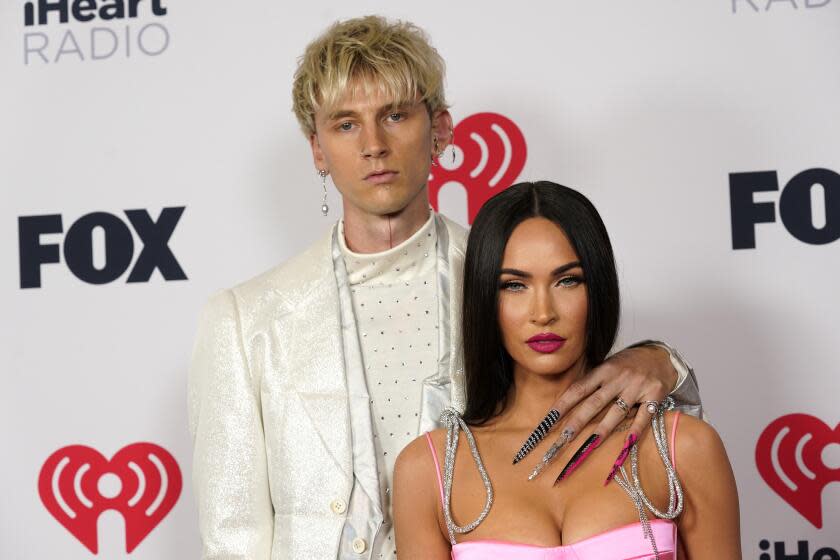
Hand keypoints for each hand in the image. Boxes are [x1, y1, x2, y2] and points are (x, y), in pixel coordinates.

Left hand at [514, 344, 677, 479]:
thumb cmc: (628, 364)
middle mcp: (618, 378)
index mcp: (603, 370)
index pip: (577, 390)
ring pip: (615, 412)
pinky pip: (643, 417)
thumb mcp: (608, 366)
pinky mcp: (654, 396)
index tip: (546, 422)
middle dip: (576, 423)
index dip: (561, 405)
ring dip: (601, 431)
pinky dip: (635, 430)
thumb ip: (592, 383)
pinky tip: (626, 443)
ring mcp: (636, 387)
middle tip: (561, 440)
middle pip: (593, 403)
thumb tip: (565, 402)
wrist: (661, 356)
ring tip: (587, 446)